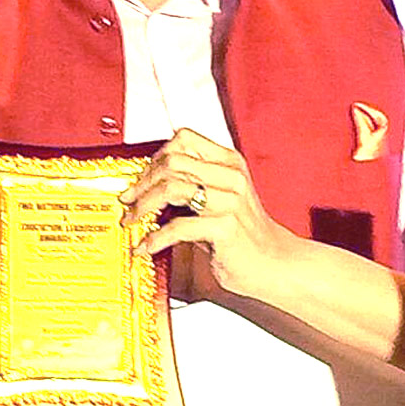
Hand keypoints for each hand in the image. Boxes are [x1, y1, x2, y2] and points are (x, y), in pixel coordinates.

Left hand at [118, 128, 294, 295]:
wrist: (276, 265)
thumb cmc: (246, 237)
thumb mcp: (220, 202)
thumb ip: (191, 189)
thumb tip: (148, 188)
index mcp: (230, 163)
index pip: (184, 140)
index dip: (155, 157)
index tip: (139, 178)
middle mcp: (231, 176)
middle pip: (172, 162)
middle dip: (142, 182)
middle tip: (128, 200)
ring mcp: (230, 200)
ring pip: (171, 188)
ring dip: (143, 206)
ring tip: (132, 221)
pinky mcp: (226, 227)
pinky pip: (178, 226)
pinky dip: (155, 238)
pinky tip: (147, 246)